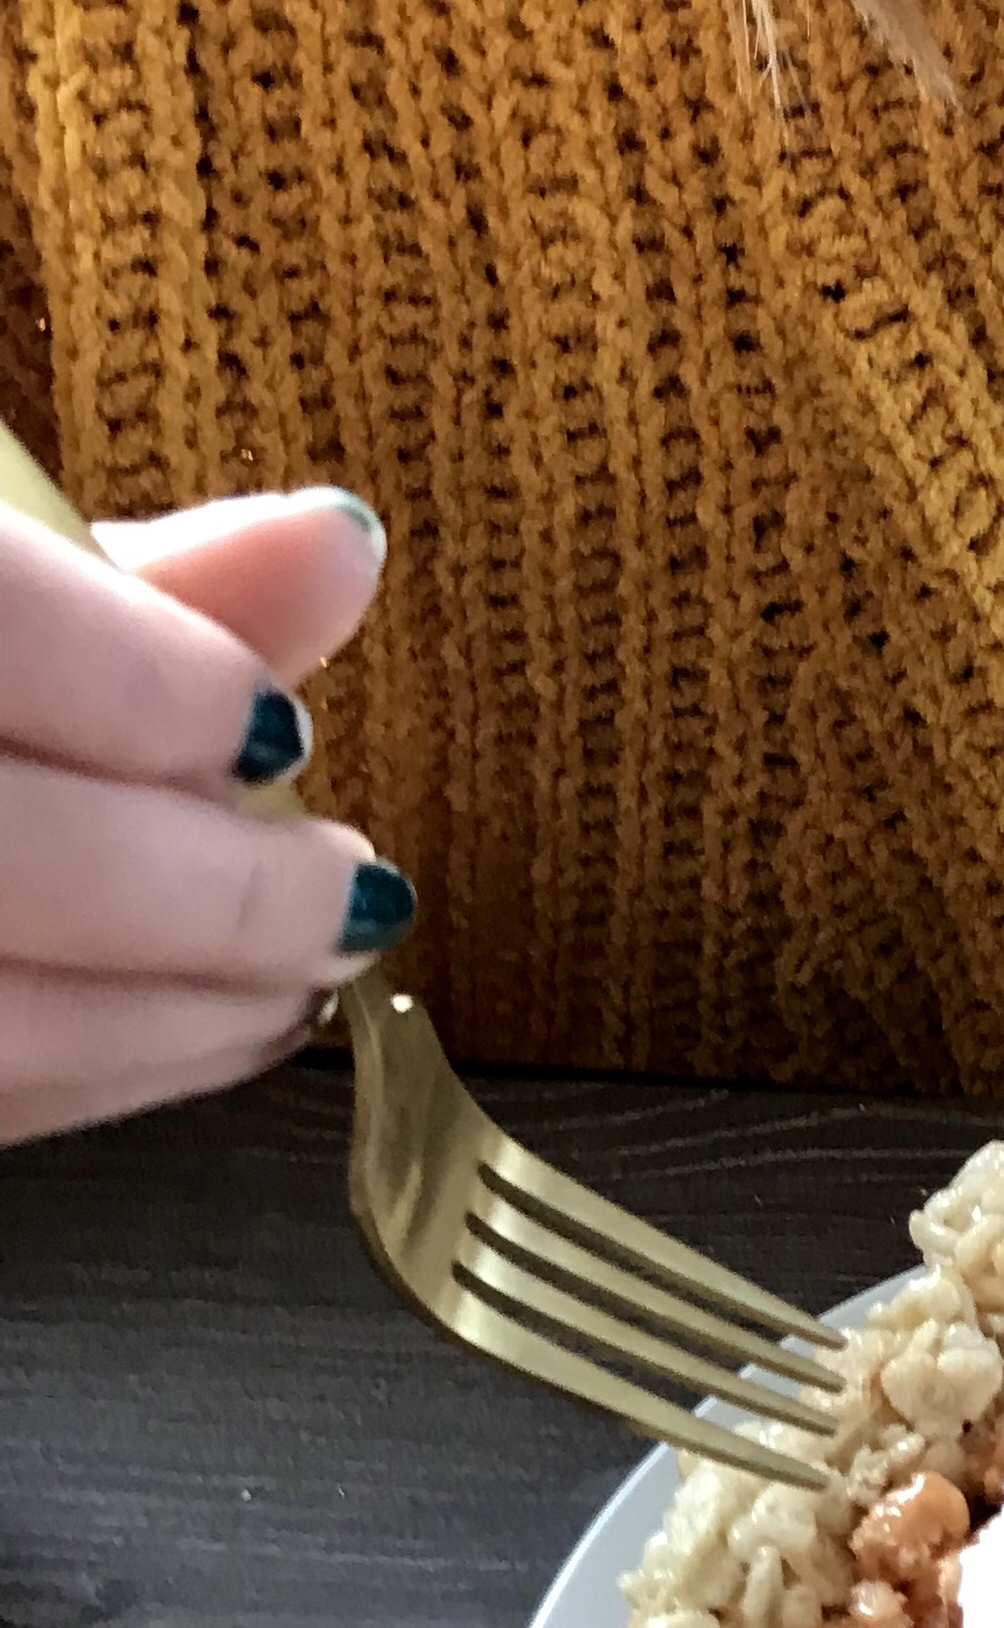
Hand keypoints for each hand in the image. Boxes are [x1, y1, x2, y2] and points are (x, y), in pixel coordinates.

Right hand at [0, 491, 411, 1146]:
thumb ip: (115, 575)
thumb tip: (339, 550)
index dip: (158, 693)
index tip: (281, 727)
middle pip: (9, 860)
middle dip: (212, 897)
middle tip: (346, 892)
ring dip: (167, 1021)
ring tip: (289, 983)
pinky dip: (75, 1078)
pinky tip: (173, 1039)